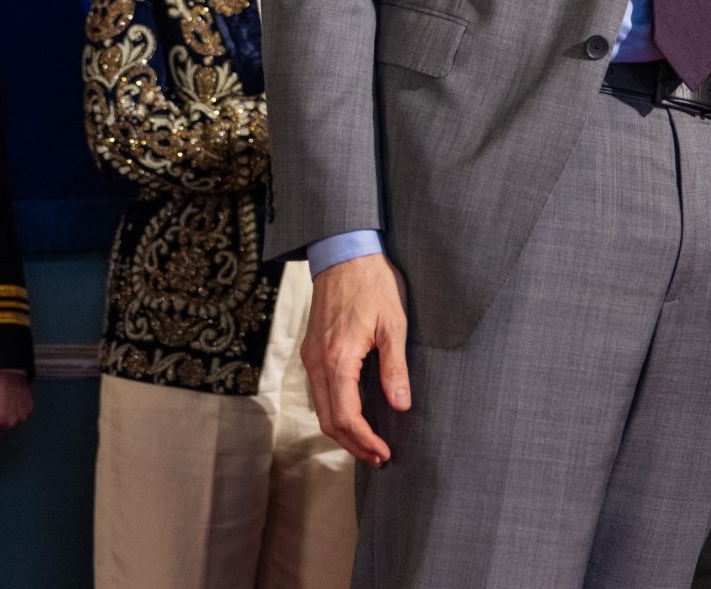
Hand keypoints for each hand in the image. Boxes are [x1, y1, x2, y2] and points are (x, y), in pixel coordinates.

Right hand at [303, 253, 412, 465]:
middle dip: (353, 444)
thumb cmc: (373, 284)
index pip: (346, 417)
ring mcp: (310, 357)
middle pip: (328, 421)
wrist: (343, 253)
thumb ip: (395, 367)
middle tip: (378, 457)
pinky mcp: (310, 350)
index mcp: (338, 359)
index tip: (384, 453)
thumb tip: (400, 405)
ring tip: (368, 442)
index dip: (364, 441)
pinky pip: (318, 392)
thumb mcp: (394, 323)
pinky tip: (353, 414)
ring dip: (342, 431)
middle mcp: (317, 363)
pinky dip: (334, 411)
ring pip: (320, 409)